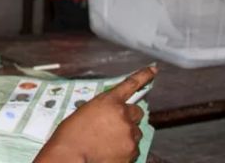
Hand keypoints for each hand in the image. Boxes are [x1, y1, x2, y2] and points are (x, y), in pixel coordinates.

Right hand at [35, 66, 156, 162]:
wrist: (71, 155)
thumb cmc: (71, 134)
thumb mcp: (85, 112)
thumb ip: (102, 109)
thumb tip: (110, 115)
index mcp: (109, 101)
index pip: (130, 84)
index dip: (144, 76)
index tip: (153, 70)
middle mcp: (123, 115)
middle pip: (137, 112)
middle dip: (129, 117)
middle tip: (115, 126)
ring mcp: (129, 133)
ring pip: (135, 131)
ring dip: (126, 134)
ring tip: (108, 142)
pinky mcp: (132, 151)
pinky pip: (133, 148)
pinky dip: (125, 149)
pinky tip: (110, 152)